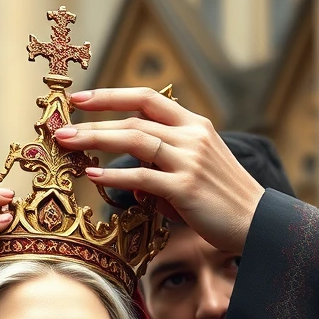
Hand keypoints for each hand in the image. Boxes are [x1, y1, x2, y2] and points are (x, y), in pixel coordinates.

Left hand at [55, 88, 264, 256]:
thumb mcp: (194, 173)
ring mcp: (189, 160)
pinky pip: (141, 177)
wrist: (257, 223)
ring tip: (68, 145)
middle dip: (93, 122)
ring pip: (134, 141)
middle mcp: (192, 136)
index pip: (147, 99)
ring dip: (97, 141)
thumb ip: (161, 169)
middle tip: (61, 127)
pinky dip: (115, 174)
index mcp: (194, 126)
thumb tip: (128, 181)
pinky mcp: (185, 188)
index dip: (111, 95)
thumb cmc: (222, 201)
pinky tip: (94, 175)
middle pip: (133, 119)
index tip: (81, 98)